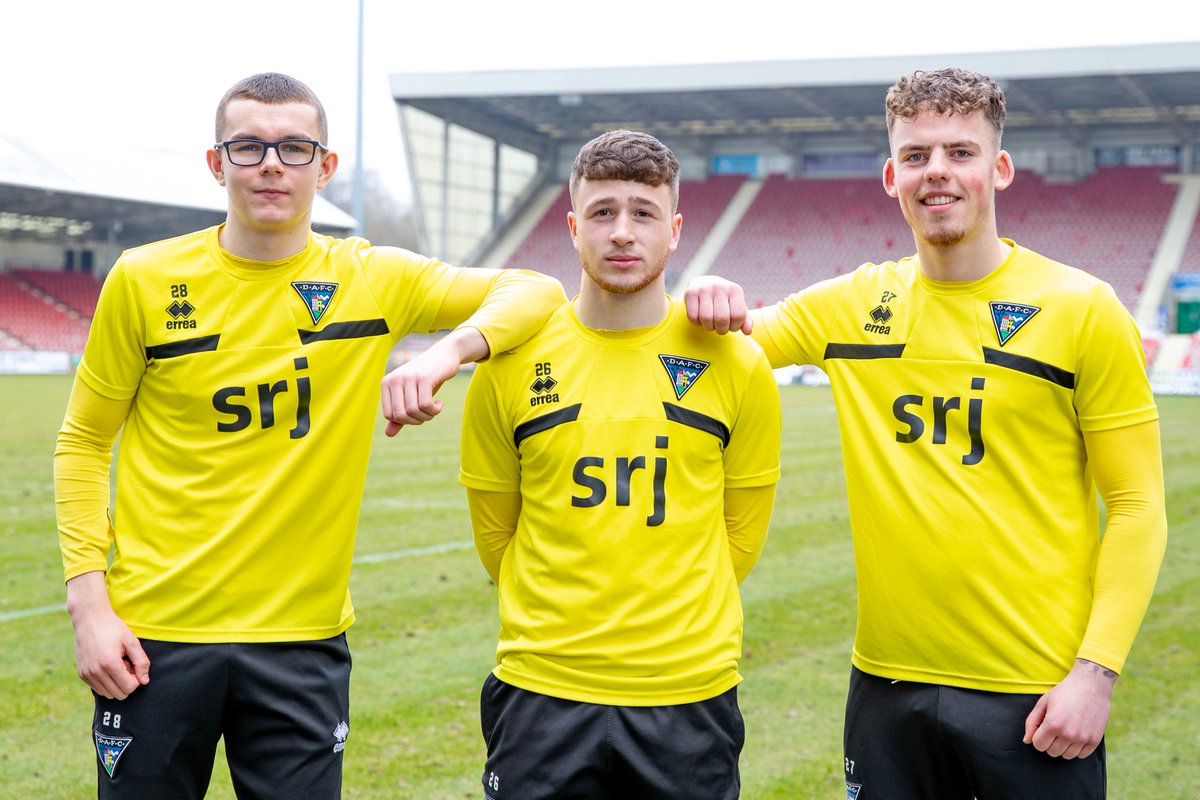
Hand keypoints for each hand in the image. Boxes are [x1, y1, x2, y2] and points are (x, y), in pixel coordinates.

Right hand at [67, 573, 149, 699]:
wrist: (89, 618)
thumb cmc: (113, 628)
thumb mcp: (132, 641)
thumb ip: (141, 662)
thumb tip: (144, 681)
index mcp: (109, 663)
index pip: (129, 687)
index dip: (137, 678)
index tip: (134, 664)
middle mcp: (95, 672)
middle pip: (119, 694)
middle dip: (127, 682)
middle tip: (126, 664)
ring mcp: (86, 674)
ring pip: (108, 694)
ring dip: (116, 683)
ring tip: (117, 664)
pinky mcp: (81, 674)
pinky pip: (98, 688)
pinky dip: (106, 682)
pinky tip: (107, 665)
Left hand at [381, 328, 487, 436]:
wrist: (444, 354)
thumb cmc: (426, 378)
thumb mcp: (410, 395)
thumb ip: (399, 414)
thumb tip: (388, 434)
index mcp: (387, 383)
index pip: (389, 415)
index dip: (405, 420)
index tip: (417, 413)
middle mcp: (395, 379)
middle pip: (401, 415)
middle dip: (417, 420)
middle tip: (428, 413)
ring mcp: (409, 378)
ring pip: (414, 411)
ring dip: (427, 416)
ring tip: (434, 408)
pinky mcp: (424, 378)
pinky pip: (425, 405)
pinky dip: (434, 410)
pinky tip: (440, 403)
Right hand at [684, 275, 751, 334]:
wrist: (703, 283)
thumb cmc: (724, 300)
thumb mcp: (737, 307)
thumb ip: (745, 320)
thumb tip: (748, 331)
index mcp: (735, 290)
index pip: (738, 315)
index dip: (735, 327)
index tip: (731, 326)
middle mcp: (720, 287)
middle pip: (722, 319)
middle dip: (721, 330)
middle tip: (720, 328)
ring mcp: (704, 289)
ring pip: (706, 318)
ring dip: (709, 327)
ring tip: (711, 324)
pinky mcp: (690, 293)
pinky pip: (693, 316)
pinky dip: (697, 323)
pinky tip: (700, 318)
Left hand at [1023, 658, 1115, 758]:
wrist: (1091, 685)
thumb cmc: (1064, 692)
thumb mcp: (1043, 702)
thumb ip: (1031, 722)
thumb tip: (1026, 741)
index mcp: (1052, 724)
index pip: (1038, 745)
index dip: (1038, 737)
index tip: (1043, 728)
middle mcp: (1068, 734)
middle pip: (1052, 752)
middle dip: (1050, 742)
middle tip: (1055, 728)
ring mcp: (1083, 738)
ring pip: (1066, 756)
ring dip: (1063, 746)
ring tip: (1066, 731)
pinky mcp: (1095, 740)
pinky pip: (1081, 755)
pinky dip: (1077, 748)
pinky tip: (1076, 734)